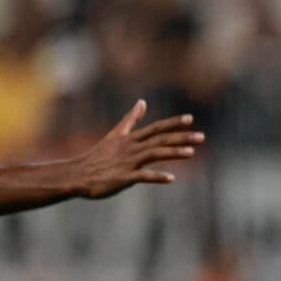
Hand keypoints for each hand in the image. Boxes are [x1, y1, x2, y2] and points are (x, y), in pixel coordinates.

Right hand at [79, 101, 205, 197]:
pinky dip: (156, 176)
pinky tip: (171, 178)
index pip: (156, 128)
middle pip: (160, 139)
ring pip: (154, 154)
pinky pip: (142, 176)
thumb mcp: (115, 134)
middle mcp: (131, 148)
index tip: (190, 118)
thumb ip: (131, 119)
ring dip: (173, 152)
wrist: (77, 174)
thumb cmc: (98, 156)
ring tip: (192, 153)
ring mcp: (127, 162)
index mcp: (130, 138)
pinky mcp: (123, 177)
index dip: (173, 123)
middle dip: (181, 137)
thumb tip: (142, 102)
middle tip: (202, 137)